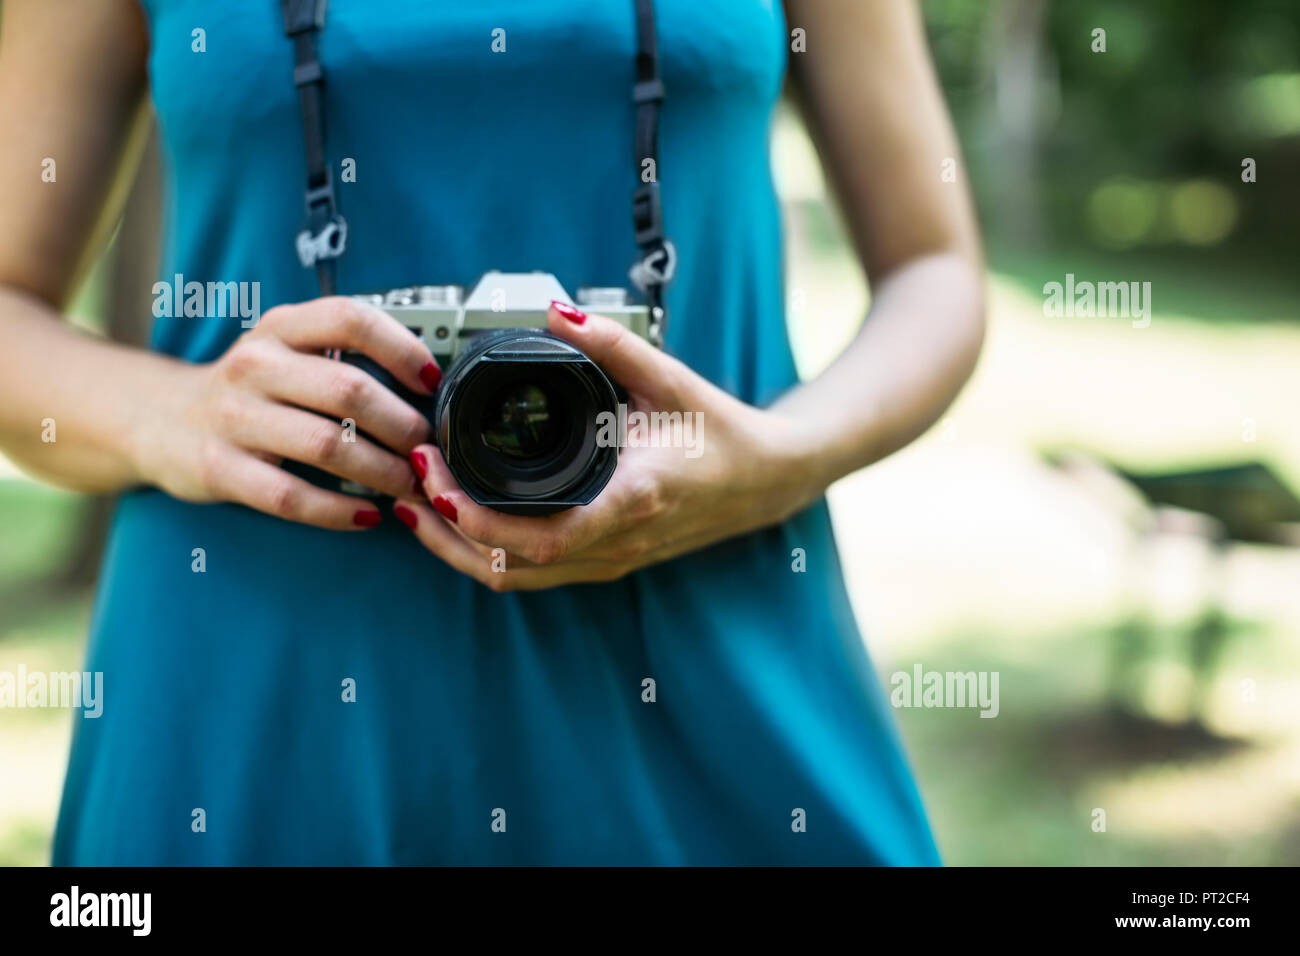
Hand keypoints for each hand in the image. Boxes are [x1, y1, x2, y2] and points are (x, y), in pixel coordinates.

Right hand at [132, 296, 439, 528]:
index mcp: (280, 328)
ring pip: (327, 445)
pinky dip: (338, 510)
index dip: (402, 349)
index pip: (350, 319)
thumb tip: (429, 383)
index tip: (433, 382)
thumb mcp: (286, 352)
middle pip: (349, 389)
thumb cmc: (249, 389)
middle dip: (403, 424)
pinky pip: (291, 496)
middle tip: (430, 449)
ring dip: (382, 471)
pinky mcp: (218, 468)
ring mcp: (233, 416)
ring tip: (410, 486)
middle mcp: (255, 365)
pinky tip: (368, 515)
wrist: (158, 419)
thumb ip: (342, 354)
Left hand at [395, 302, 825, 589]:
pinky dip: (485, 552)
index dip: (475, 517)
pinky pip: (530, 574)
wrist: (765, 482)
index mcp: (630, 501)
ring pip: (513, 580)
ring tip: (416, 506)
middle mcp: (614, 545)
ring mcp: (608, 562)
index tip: (434, 475)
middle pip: (506, 568)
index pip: (538, 537)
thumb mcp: (672, 380)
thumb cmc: (722, 434)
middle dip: (445, 535)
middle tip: (407, 485)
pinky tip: (459, 520)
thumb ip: (613, 345)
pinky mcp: (603, 562)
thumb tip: (557, 313)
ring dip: (458, 550)